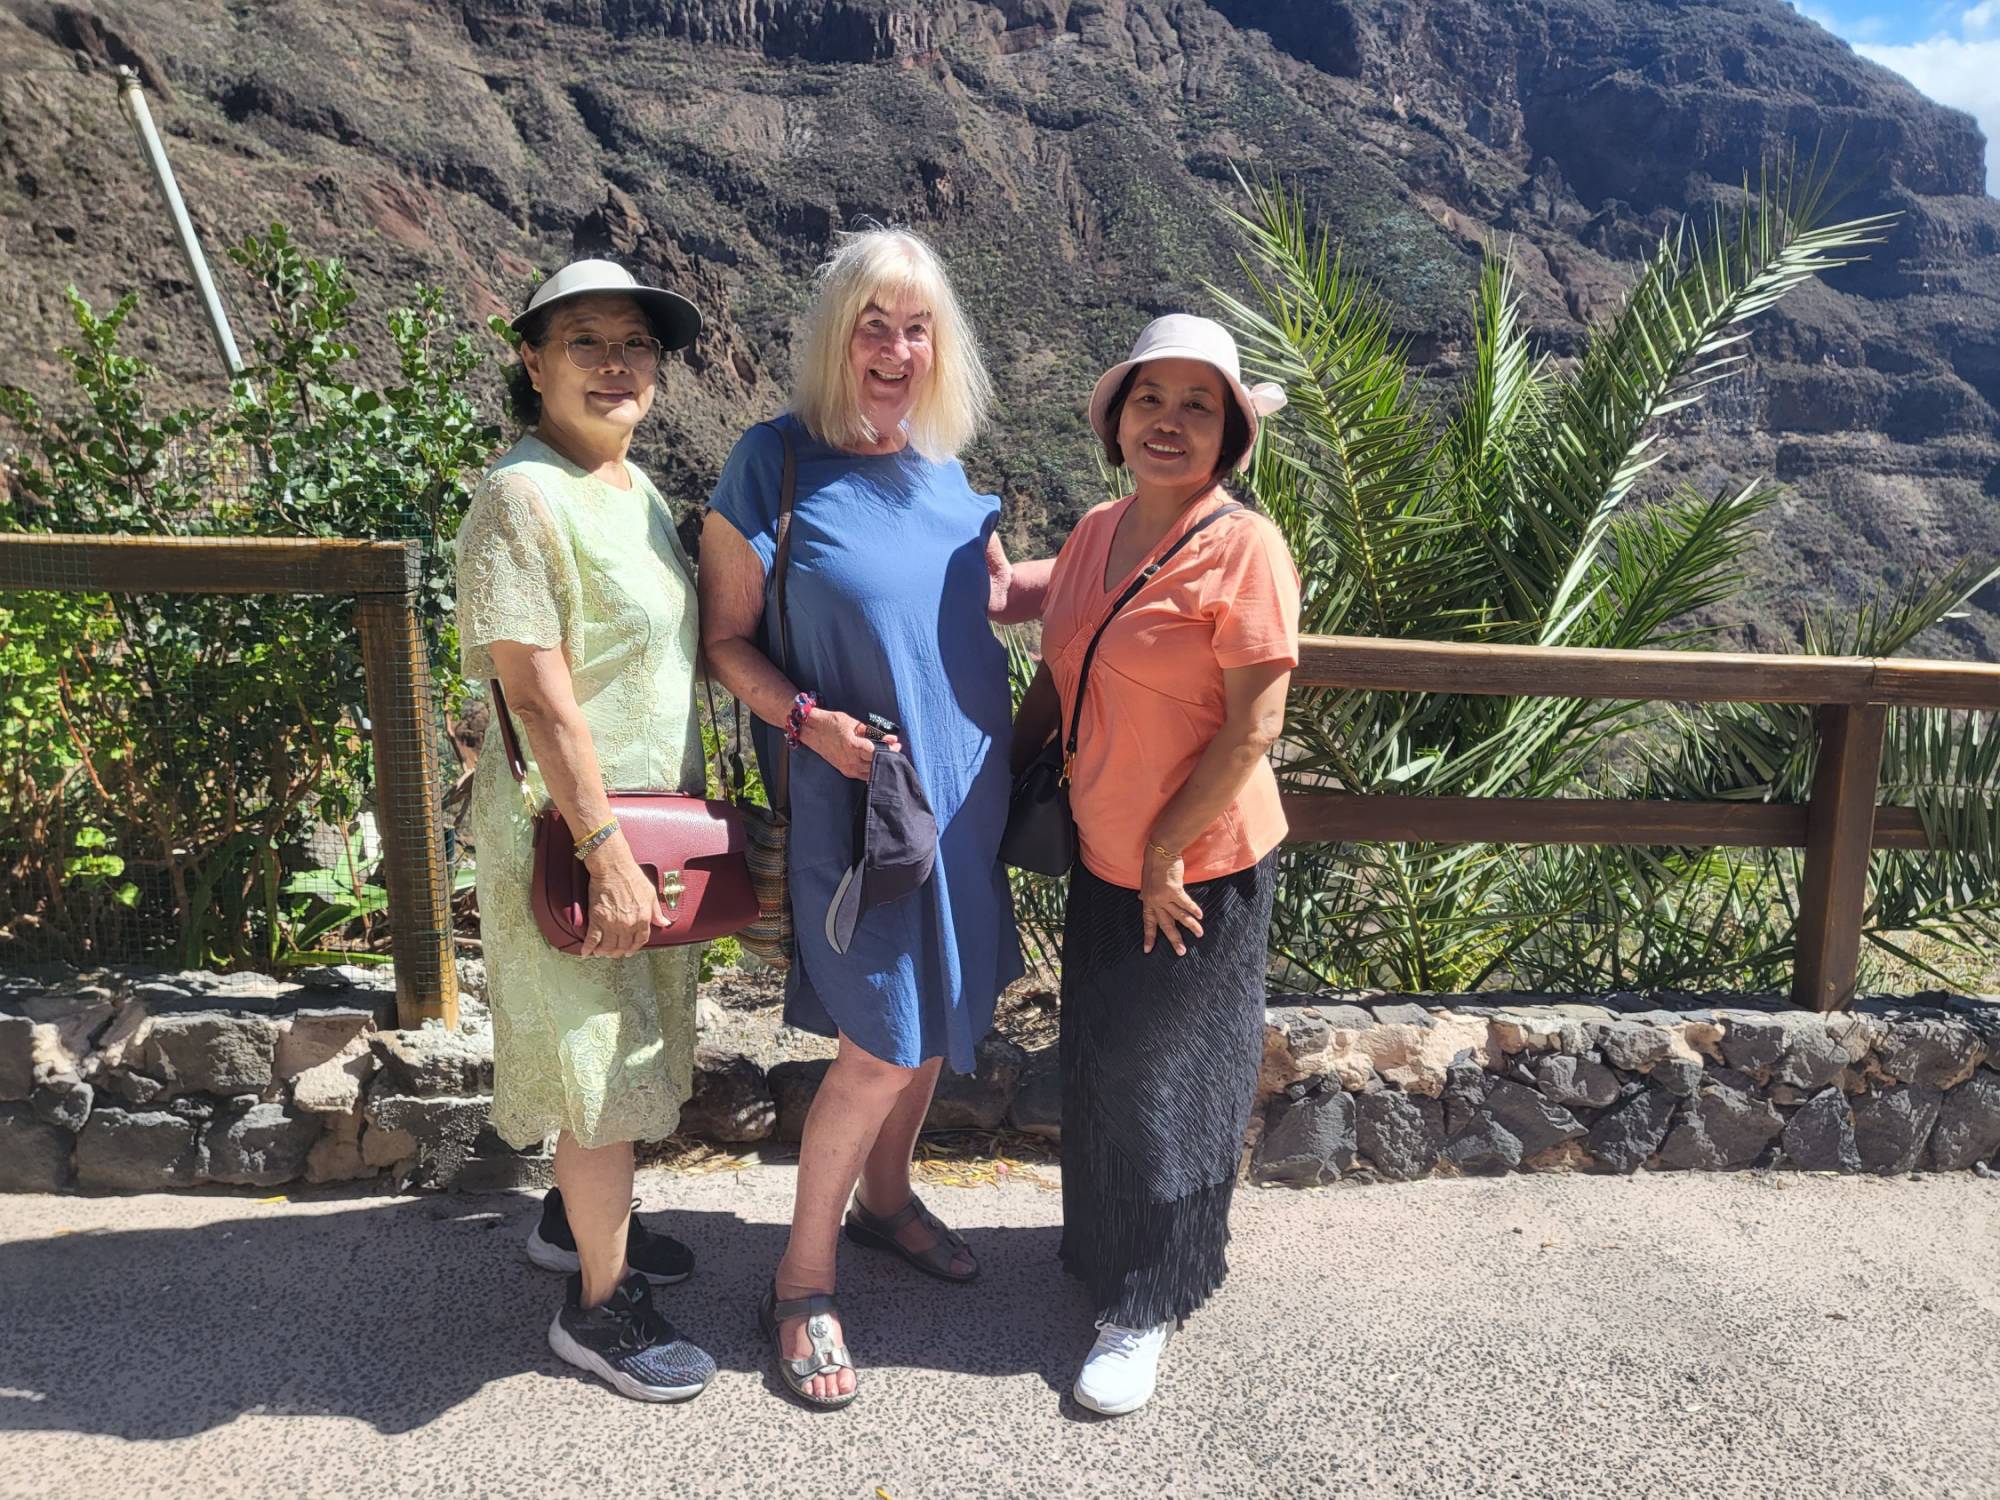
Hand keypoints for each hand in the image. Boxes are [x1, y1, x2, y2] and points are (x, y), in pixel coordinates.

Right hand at [580, 836, 670, 957]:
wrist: (614, 868)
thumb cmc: (633, 877)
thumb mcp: (651, 894)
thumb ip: (657, 912)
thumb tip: (665, 923)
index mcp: (643, 919)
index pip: (640, 940)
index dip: (634, 947)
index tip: (630, 950)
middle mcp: (628, 924)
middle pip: (623, 946)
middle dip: (618, 952)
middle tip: (614, 953)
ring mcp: (611, 923)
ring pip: (608, 946)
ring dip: (604, 952)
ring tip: (602, 952)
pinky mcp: (597, 919)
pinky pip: (592, 939)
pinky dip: (588, 948)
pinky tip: (586, 953)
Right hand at [803, 709, 902, 780]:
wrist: (811, 730)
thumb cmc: (831, 723)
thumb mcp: (852, 723)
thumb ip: (872, 732)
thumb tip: (891, 738)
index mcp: (853, 746)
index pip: (877, 753)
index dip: (889, 750)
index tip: (897, 745)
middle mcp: (850, 761)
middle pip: (876, 764)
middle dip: (888, 757)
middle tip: (897, 750)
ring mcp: (847, 768)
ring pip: (871, 773)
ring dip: (881, 765)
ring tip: (889, 756)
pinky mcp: (845, 771)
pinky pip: (864, 775)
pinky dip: (872, 770)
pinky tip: (878, 763)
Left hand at [1139, 842, 1203, 956]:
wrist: (1159, 852)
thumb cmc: (1153, 865)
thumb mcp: (1146, 882)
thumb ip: (1146, 893)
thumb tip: (1141, 899)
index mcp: (1147, 900)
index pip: (1147, 922)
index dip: (1148, 936)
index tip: (1147, 950)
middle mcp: (1154, 901)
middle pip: (1165, 925)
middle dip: (1174, 939)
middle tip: (1181, 952)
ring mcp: (1164, 897)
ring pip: (1178, 916)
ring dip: (1191, 926)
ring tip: (1199, 934)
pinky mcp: (1174, 890)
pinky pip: (1186, 904)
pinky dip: (1194, 910)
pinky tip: (1201, 916)